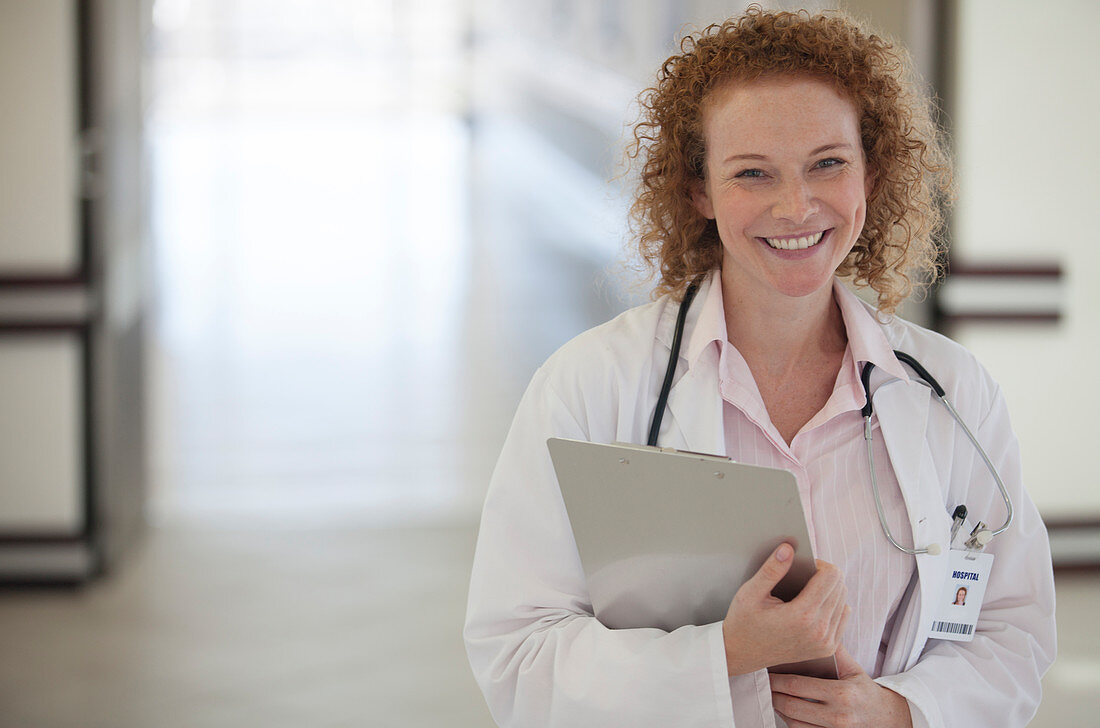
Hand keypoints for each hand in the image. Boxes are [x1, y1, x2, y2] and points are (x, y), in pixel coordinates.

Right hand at [722, 543, 849, 675]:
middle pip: (840, 587)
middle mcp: (819, 631)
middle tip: (803, 578)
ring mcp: (825, 643)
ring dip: (830, 591)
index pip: (831, 576)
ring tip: (806, 592)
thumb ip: (771, 569)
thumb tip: (788, 548)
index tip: (805, 566)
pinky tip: (813, 606)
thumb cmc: (743, 622)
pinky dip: (832, 606)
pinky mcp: (828, 648)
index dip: (820, 564)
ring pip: (844, 601)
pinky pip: (843, 616)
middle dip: (825, 576)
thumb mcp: (750, 593)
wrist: (742, 655)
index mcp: (801, 616)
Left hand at [769, 644, 912, 727]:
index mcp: (843, 694)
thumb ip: (833, 650)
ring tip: (772, 695)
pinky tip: (786, 710)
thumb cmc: (865, 691)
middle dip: (773, 694)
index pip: (798, 686)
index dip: (777, 679)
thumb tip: (815, 625)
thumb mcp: (853, 669)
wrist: (886, 719)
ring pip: (794, 723)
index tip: (766, 672)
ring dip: (779, 709)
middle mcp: (839, 717)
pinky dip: (791, 722)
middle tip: (763, 683)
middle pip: (791, 707)